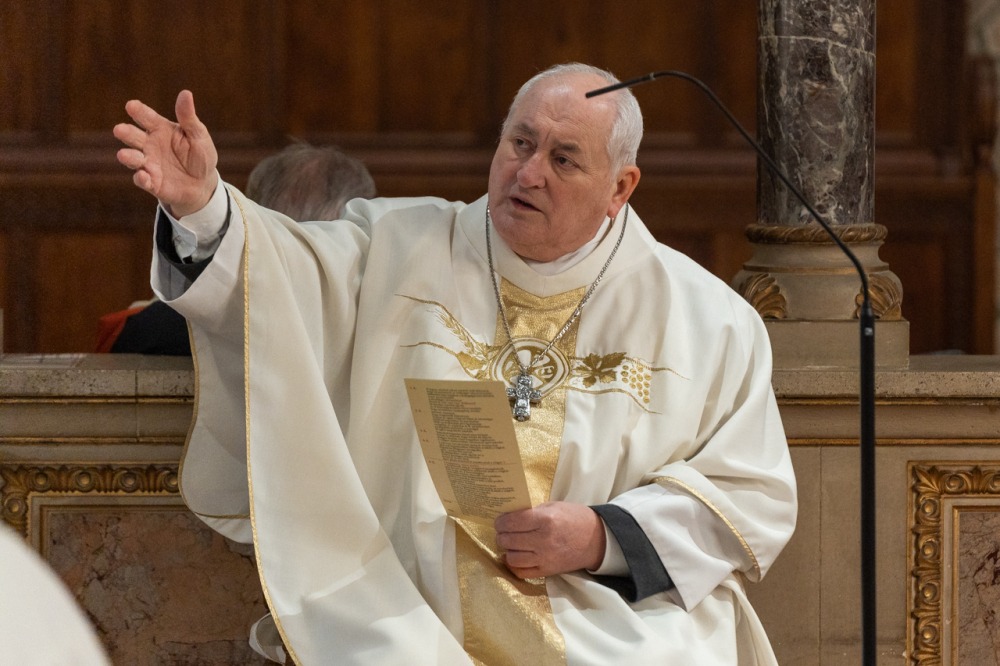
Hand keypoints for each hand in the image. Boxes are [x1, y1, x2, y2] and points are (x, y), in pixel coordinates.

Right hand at [113, 90, 218, 217]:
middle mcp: (150, 144)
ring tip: (124, 155)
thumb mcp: (198, 135)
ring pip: (132, 158)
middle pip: (133, 136)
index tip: (131, 106)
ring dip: (128, 156)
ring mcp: (149, 163)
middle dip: (126, 133)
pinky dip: (141, 178)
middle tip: (119, 129)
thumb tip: (185, 93)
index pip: (146, 117)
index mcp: (160, 129)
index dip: (138, 111)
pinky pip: (142, 180)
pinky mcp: (152, 182)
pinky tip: (142, 176)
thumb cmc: (200, 155)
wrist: (204, 184)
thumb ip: (188, 117)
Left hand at [494, 501, 605, 578]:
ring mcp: (545, 558)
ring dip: (507, 550)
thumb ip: (532, 512)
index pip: (511, 523)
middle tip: (503, 532)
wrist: (596, 539)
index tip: (500, 521)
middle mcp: (543, 541)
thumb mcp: (553, 507)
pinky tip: (515, 557)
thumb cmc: (575, 518)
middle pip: (508, 540)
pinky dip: (515, 565)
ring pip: (512, 558)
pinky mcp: (548, 571)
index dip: (500, 522)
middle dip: (502, 535)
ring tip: (510, 544)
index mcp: (545, 520)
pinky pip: (522, 572)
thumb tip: (509, 517)